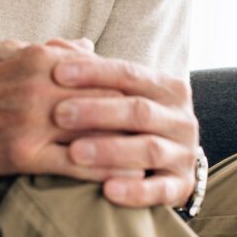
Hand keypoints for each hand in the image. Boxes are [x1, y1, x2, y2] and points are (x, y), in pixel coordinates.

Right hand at [0, 38, 144, 181]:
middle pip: (109, 102)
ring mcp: (33, 122)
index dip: (136, 87)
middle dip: (141, 118)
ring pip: (96, 134)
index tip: (158, 98)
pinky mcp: (22, 154)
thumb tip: (90, 47)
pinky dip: (103, 172)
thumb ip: (55, 49)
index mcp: (44, 59)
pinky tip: (124, 179)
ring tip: (158, 158)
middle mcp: (43, 87)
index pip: (105, 71)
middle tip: (170, 131)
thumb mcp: (12, 50)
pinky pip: (73, 164)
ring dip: (130, 148)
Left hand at [52, 55, 198, 208]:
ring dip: (110, 150)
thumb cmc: (132, 122)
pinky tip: (107, 190)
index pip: (129, 73)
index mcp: (167, 87)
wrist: (171, 164)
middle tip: (58, 114)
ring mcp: (183, 153)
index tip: (57, 73)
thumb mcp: (118, 94)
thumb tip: (53, 46)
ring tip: (74, 152)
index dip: (94, 73)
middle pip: (138, 110)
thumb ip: (89, 71)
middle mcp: (181, 117)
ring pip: (148, 149)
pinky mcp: (181, 186)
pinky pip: (160, 190)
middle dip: (97, 111)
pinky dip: (135, 190)